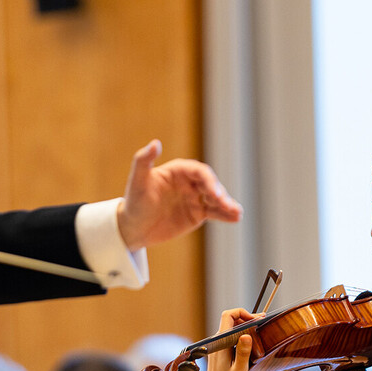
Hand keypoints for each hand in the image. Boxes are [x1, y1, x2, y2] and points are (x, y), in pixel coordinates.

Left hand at [116, 140, 242, 250]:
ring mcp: (195, 198)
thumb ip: (143, 160)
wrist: (133, 227)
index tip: (214, 193)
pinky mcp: (198, 213)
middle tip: (224, 204)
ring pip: (216, 199)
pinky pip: (215, 212)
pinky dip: (226, 214)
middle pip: (211, 185)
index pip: (199, 172)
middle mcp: (189, 182)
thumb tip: (155, 143)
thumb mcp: (137, 181)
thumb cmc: (134, 202)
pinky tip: (236, 218)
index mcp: (178, 171)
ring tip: (237, 213)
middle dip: (220, 194)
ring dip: (228, 204)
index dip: (209, 180)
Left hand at [204, 308, 260, 370]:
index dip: (243, 312)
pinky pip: (231, 338)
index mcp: (220, 344)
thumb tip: (246, 335)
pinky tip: (252, 341)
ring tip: (260, 329)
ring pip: (231, 329)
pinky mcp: (221, 354)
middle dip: (247, 318)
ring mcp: (218, 348)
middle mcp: (216, 343)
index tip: (257, 320)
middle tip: (263, 322)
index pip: (228, 316)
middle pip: (231, 320)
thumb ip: (242, 353)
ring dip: (245, 327)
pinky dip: (242, 335)